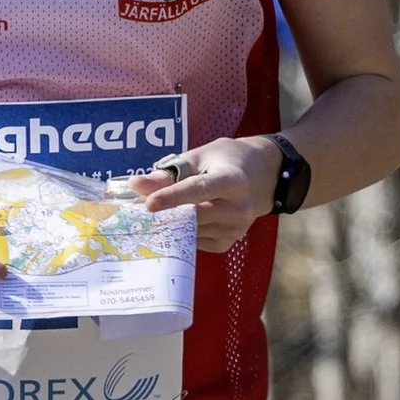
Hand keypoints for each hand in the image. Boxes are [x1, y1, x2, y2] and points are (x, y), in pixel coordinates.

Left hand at [132, 136, 282, 255]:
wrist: (263, 177)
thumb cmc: (226, 161)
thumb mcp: (199, 157)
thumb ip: (169, 172)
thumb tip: (136, 186)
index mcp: (233, 180)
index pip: (198, 190)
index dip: (172, 197)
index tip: (148, 204)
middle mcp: (238, 208)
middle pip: (191, 215)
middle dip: (163, 213)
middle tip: (136, 210)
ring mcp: (235, 228)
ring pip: (189, 231)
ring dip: (169, 223)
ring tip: (160, 210)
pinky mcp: (229, 242)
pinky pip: (194, 242)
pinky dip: (182, 232)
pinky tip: (183, 219)